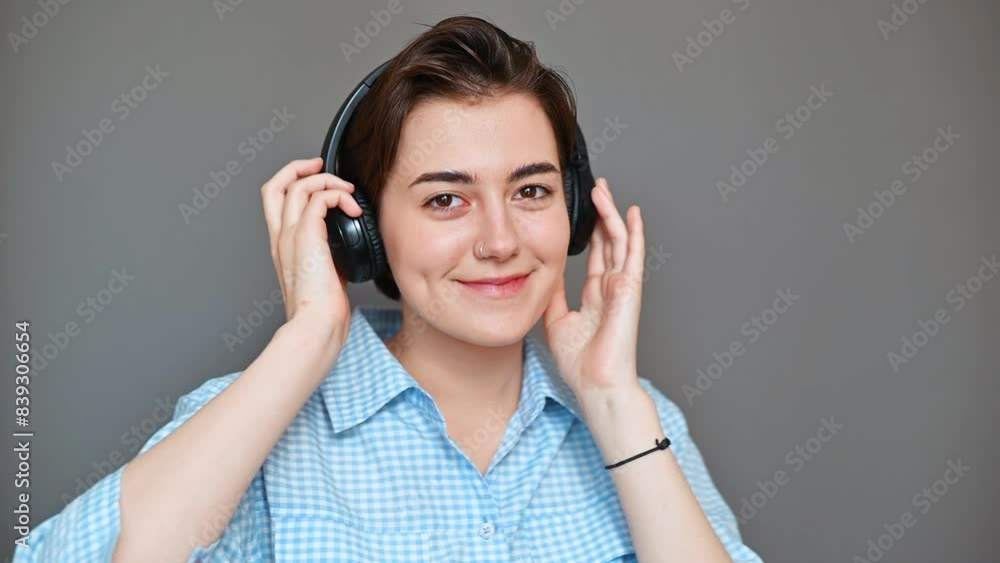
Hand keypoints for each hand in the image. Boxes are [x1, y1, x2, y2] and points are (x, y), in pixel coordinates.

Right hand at [260, 157, 363, 347]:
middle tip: (322, 165)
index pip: (274, 201)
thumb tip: (350, 244)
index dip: (291, 181)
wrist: (315, 326)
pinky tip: (354, 209)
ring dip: (328, 181)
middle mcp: (281, 237)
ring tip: (349, 193)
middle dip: (299, 167)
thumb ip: (330, 255)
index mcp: (283, 246)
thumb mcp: (326, 275)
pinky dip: (339, 195)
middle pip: (276, 184)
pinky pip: (319, 198)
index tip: (316, 178)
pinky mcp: (307, 236)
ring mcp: (290, 235)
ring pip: (299, 185)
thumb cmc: (322, 311)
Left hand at [543, 177, 645, 396]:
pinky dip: (633, 232)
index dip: (591, 233)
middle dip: (602, 215)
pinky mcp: (629, 289)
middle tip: (596, 188)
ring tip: (603, 189)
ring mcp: (623, 287)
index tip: (584, 212)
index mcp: (597, 297)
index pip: (596, 256)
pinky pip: (632, 255)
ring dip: (611, 214)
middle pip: (608, 243)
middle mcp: (612, 288)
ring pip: (618, 241)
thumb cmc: (580, 363)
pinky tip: (631, 213)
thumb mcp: (557, 322)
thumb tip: (545, 275)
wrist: (596, 384)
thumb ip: (555, 297)